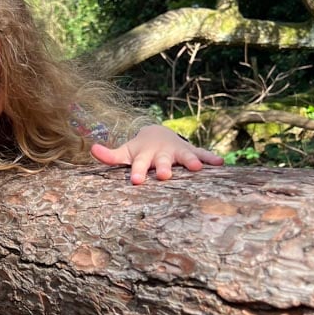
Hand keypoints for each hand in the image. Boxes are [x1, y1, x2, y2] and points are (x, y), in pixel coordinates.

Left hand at [90, 124, 223, 183]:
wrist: (157, 133)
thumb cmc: (139, 150)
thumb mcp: (125, 152)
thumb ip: (110, 155)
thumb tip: (93, 149)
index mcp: (144, 156)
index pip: (139, 165)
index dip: (138, 172)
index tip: (137, 181)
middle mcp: (161, 154)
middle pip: (162, 161)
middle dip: (164, 168)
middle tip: (165, 176)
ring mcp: (177, 152)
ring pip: (184, 157)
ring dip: (190, 161)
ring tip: (197, 169)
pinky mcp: (190, 152)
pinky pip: (201, 154)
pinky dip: (210, 158)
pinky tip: (220, 163)